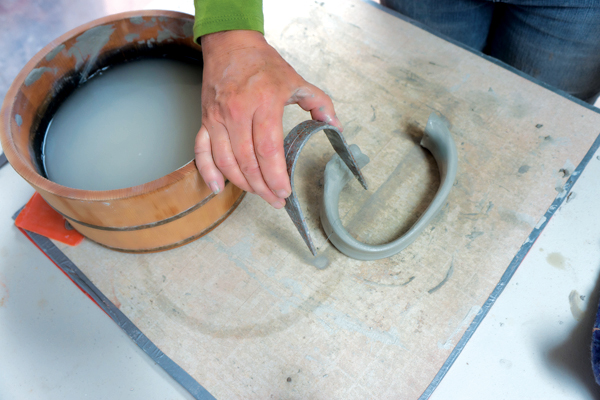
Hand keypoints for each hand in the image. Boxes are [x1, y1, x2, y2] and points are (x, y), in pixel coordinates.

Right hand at [195, 30, 341, 207]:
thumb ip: (319, 103)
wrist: (231, 43)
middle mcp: (237, 111)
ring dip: (242, 184)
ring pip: (226, 161)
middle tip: (276, 200)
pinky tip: (218, 186)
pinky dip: (207, 171)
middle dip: (263, 187)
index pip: (268, 150)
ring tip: (258, 194)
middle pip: (248, 161)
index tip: (285, 191)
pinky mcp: (205, 119)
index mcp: (263, 102)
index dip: (276, 176)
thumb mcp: (296, 80)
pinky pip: (201, 151)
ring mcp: (217, 117)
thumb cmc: (263, 63)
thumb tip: (335, 126)